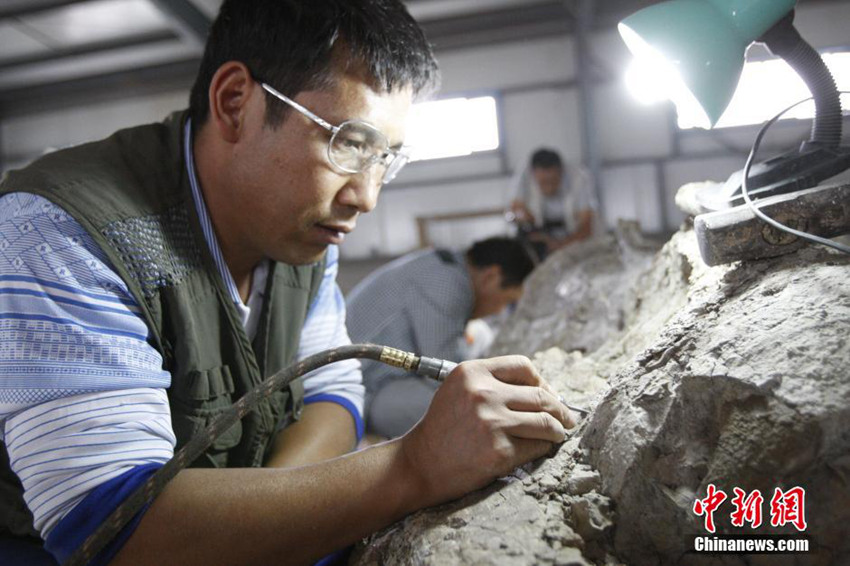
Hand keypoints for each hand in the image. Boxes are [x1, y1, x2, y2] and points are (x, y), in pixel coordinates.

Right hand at [399, 356, 575, 506]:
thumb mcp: (459, 391)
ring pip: (546, 422)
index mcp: (472, 372)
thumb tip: (544, 389)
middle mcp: (482, 393)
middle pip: (540, 395)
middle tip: (567, 419)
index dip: (543, 381)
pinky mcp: (499, 451)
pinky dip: (544, 448)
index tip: (550, 394)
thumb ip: (493, 383)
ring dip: (558, 430)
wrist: (420, 464)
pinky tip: (541, 449)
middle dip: (560, 409)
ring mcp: (492, 422)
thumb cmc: (444, 427)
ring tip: (559, 434)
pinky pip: (537, 447)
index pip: (523, 366)